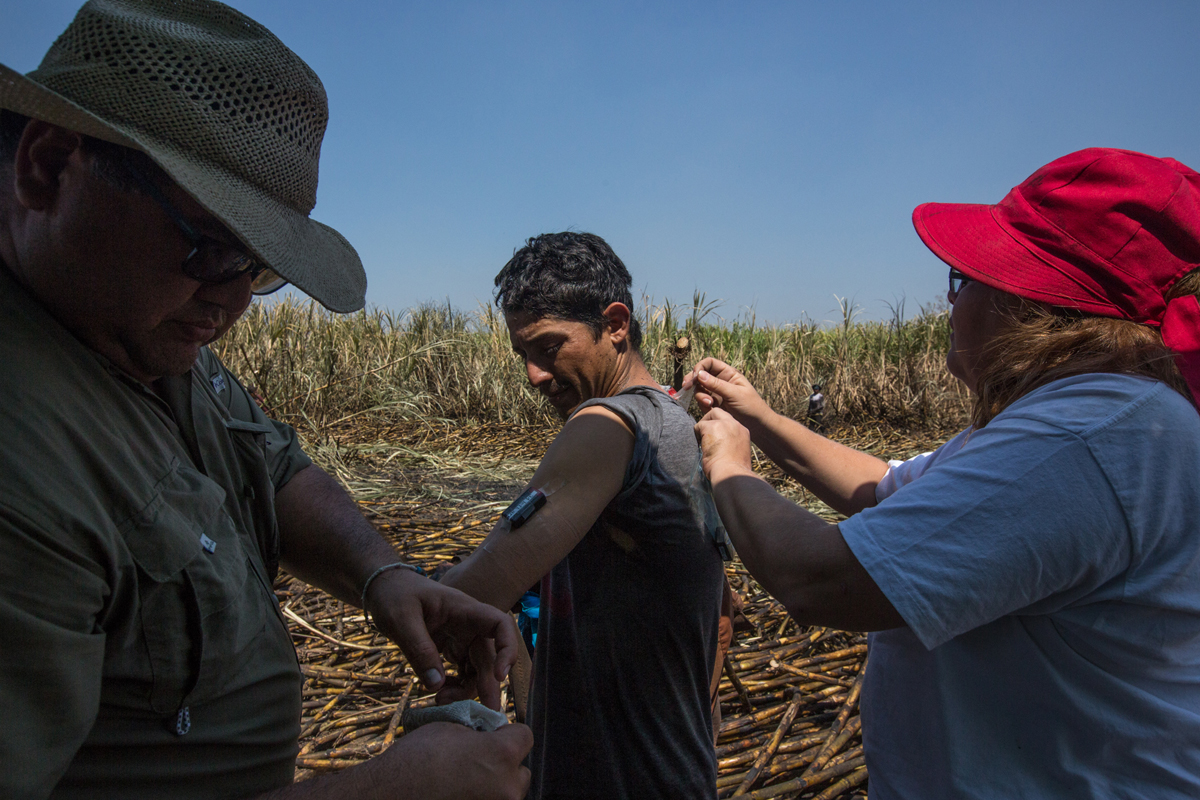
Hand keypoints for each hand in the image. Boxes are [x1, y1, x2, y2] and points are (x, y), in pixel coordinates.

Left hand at [365, 568, 518, 704]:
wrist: (383, 589)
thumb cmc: (394, 595)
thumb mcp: (401, 619)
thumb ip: (419, 649)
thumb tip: (436, 685)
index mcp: (464, 610)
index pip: (500, 625)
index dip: (507, 649)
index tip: (500, 676)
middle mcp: (468, 625)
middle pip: (488, 656)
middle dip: (487, 685)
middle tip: (482, 714)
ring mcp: (460, 638)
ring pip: (476, 669)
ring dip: (467, 689)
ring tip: (442, 701)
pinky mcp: (449, 648)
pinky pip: (460, 671)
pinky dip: (454, 685)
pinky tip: (438, 693)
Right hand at [389, 723, 532, 799]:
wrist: (388, 795)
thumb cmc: (417, 758)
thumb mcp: (452, 728)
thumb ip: (479, 733)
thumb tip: (488, 735)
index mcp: (503, 754)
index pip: (525, 736)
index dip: (507, 734)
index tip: (491, 736)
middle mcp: (508, 786)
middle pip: (522, 772)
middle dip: (504, 766)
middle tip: (476, 763)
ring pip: (509, 795)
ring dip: (494, 787)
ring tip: (464, 783)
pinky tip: (458, 795)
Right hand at [684, 357, 770, 424]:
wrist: (757, 426)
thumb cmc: (751, 406)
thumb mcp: (735, 393)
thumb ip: (716, 384)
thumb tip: (699, 374)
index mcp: (728, 374)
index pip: (709, 363)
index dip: (700, 367)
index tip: (695, 376)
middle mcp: (720, 382)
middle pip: (700, 375)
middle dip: (692, 380)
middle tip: (686, 387)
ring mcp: (715, 394)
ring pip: (698, 390)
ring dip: (699, 395)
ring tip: (709, 404)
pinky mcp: (713, 406)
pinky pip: (701, 402)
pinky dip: (702, 404)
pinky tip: (711, 409)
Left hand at [695, 407, 754, 483]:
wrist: (731, 474)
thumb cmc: (733, 471)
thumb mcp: (737, 455)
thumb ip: (731, 446)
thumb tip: (721, 448)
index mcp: (743, 432)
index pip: (729, 422)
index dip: (719, 426)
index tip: (714, 438)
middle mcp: (736, 425)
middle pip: (719, 412)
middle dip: (710, 420)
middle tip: (704, 434)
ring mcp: (725, 424)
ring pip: (710, 416)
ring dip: (703, 428)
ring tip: (702, 443)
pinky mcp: (712, 427)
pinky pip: (699, 425)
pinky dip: (697, 434)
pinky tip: (700, 446)